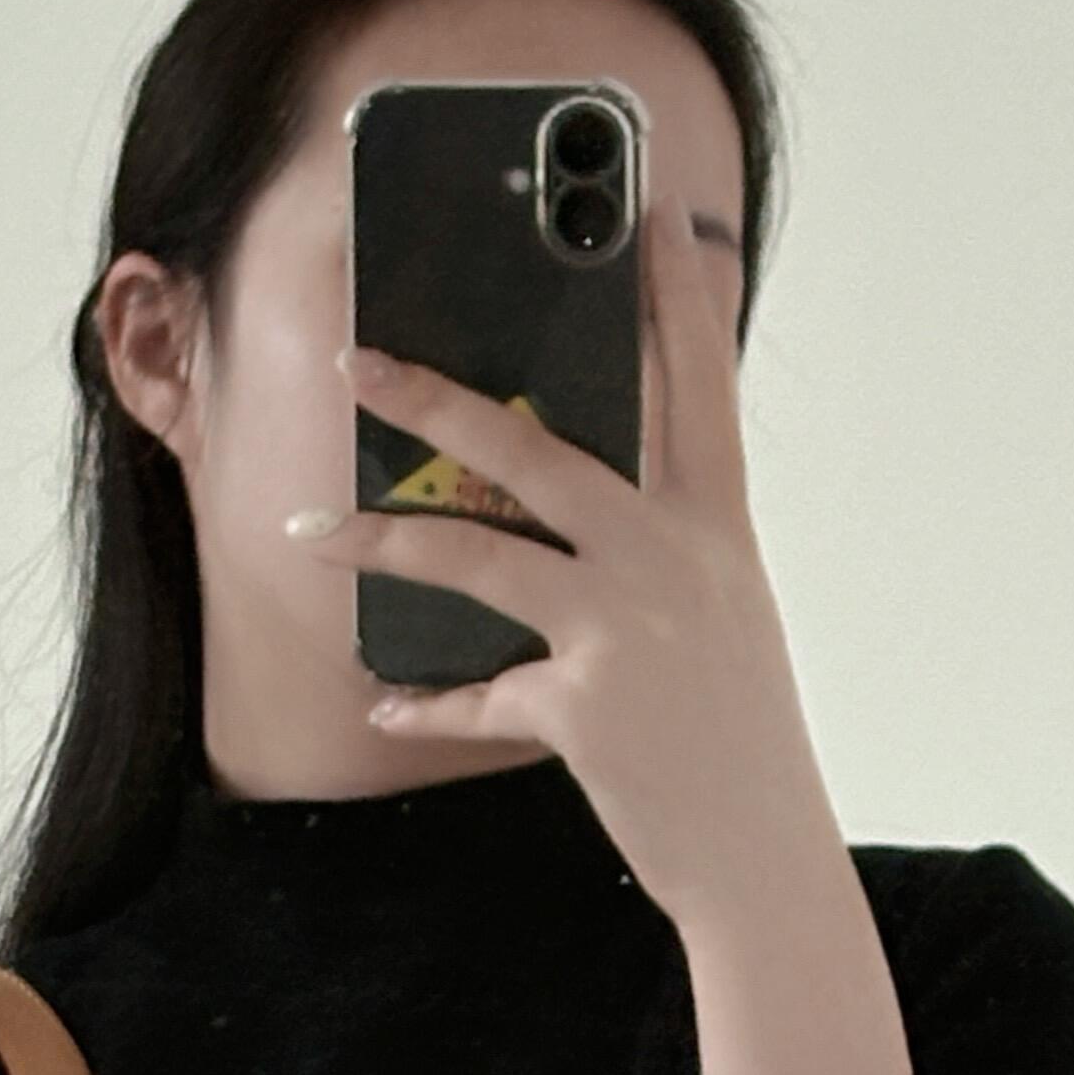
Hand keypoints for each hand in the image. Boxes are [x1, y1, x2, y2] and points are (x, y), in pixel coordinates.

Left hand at [283, 187, 830, 926]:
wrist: (766, 860)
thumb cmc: (738, 740)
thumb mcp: (721, 621)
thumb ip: (662, 554)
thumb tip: (576, 515)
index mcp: (717, 529)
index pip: (697, 386)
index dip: (676, 296)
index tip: (646, 214)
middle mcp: (674, 560)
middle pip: (537, 449)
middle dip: (435, 397)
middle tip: (358, 359)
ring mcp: (625, 629)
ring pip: (476, 555)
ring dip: (379, 540)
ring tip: (307, 526)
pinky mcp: (582, 706)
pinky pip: (476, 695)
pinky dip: (425, 705)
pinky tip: (385, 701)